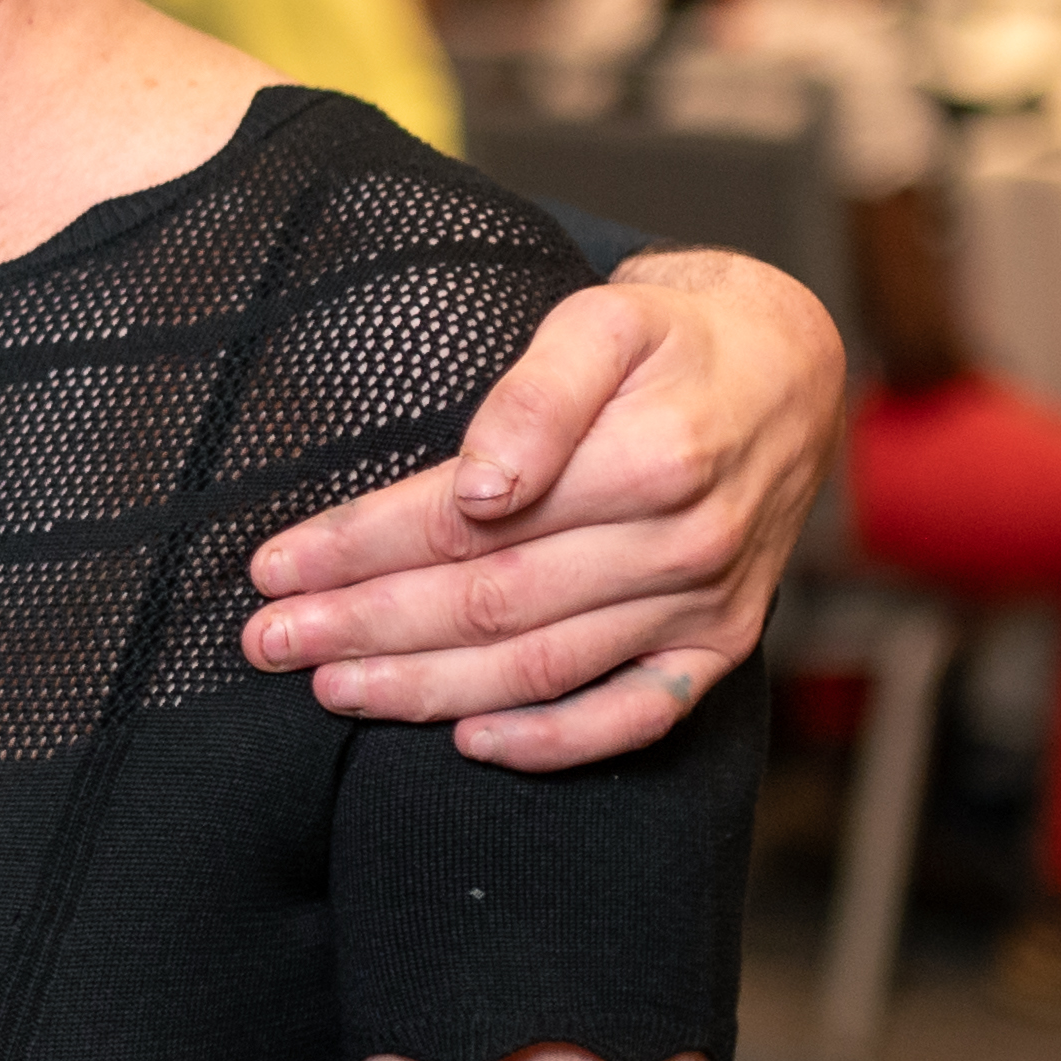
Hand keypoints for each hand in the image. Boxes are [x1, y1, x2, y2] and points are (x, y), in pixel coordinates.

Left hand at [242, 245, 841, 768]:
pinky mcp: (720, 646)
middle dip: (365, 626)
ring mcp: (704, 605)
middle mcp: (679, 543)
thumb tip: (479, 483)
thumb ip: (536, 393)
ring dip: (427, 689)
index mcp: (646, 459)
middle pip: (491, 603)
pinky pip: (633, 717)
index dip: (359, 547)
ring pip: (542, 669)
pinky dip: (550, 743)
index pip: (468, 521)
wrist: (791, 371)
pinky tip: (469, 741)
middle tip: (269, 641)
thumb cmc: (675, 339)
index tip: (275, 565)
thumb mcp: (606, 318)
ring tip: (333, 689)